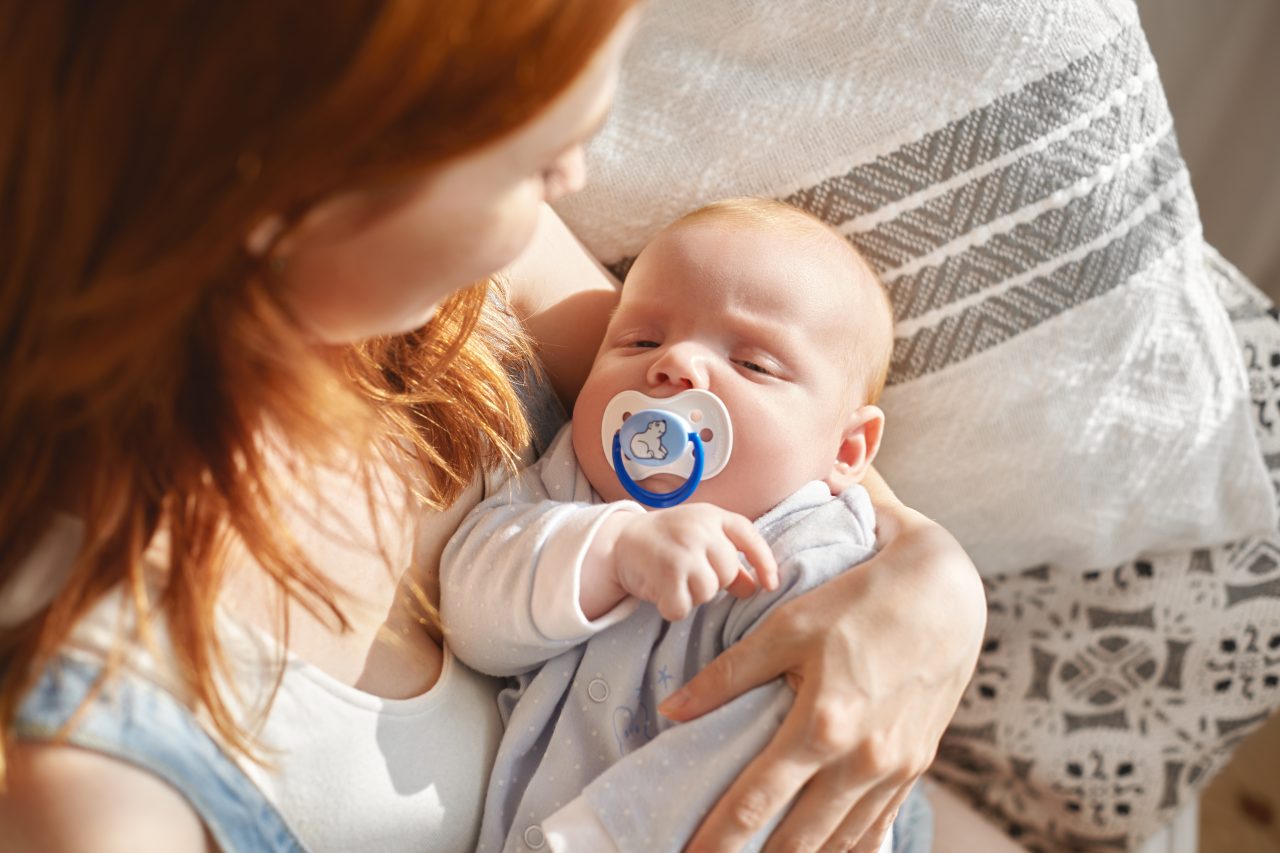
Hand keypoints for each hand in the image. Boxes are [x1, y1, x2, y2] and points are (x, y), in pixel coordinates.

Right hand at [611, 504, 778, 621]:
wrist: (618, 540)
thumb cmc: (665, 540)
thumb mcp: (699, 538)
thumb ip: (728, 558)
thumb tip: (756, 587)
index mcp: (712, 516)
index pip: (748, 536)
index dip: (765, 562)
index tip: (771, 585)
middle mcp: (699, 529)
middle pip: (727, 573)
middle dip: (712, 582)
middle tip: (688, 573)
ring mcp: (682, 550)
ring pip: (707, 592)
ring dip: (691, 595)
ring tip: (672, 579)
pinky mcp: (665, 573)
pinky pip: (683, 607)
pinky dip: (673, 607)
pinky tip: (661, 591)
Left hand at [661, 500, 985, 852]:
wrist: (942, 596)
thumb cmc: (858, 603)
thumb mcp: (786, 627)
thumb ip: (728, 675)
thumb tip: (673, 710)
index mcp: (822, 724)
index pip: (756, 802)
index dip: (718, 838)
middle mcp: (861, 759)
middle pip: (798, 839)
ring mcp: (894, 769)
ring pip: (838, 842)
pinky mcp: (915, 767)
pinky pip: (875, 827)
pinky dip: (844, 847)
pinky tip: (821, 851)